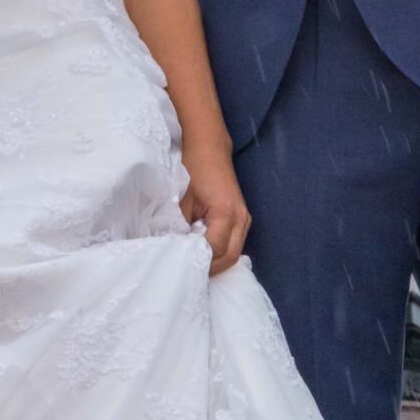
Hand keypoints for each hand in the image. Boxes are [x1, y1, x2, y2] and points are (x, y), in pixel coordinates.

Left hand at [179, 145, 250, 274]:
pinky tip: (203, 252)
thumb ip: (179, 227)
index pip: (214, 249)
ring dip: (216, 262)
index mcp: (226, 213)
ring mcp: (244, 220)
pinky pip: (235, 244)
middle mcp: (240, 219)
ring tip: (194, 263)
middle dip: (210, 268)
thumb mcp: (181, 199)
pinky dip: (221, 252)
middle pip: (230, 257)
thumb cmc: (194, 169)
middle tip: (188, 270)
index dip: (198, 260)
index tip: (180, 264)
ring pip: (235, 253)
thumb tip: (174, 250)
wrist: (209, 148)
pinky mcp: (242, 219)